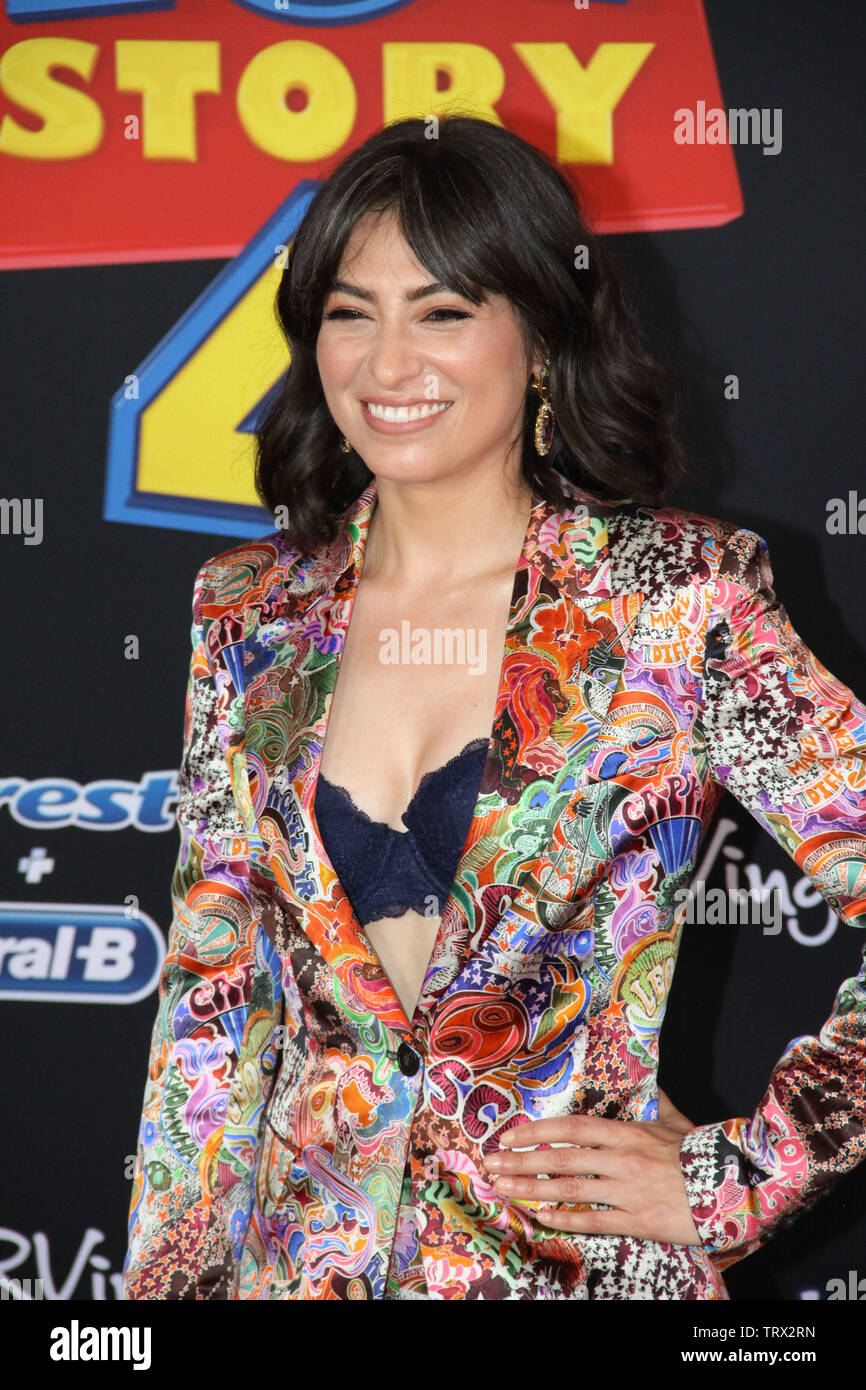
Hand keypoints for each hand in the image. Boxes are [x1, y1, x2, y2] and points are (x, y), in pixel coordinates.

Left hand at [483, 1087, 702, 1245]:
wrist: (735, 1187)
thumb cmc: (701, 1152)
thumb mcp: (675, 1120)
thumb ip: (655, 1100)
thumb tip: (647, 1077)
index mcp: (628, 1132)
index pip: (572, 1127)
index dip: (537, 1130)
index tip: (509, 1134)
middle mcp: (623, 1159)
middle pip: (562, 1158)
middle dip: (521, 1161)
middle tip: (490, 1164)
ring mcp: (628, 1192)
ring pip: (571, 1189)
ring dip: (532, 1189)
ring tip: (503, 1188)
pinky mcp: (638, 1221)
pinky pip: (594, 1221)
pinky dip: (565, 1218)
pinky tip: (541, 1216)